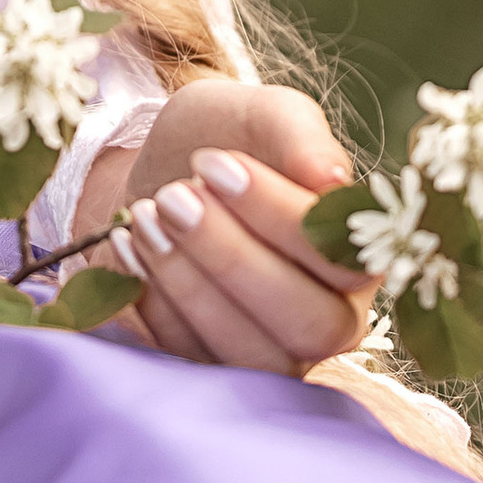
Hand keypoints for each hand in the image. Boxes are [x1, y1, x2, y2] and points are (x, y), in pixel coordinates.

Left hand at [84, 82, 376, 373]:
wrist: (157, 173)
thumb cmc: (221, 141)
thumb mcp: (252, 114)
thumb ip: (294, 131)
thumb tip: (330, 175)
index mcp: (355, 251)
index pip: (344, 259)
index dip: (280, 217)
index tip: (211, 164)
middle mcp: (330, 315)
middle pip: (308, 323)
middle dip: (231, 258)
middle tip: (173, 197)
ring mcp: (274, 350)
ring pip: (252, 353)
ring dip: (190, 282)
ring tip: (144, 216)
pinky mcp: (217, 367)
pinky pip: (193, 359)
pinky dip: (155, 301)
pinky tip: (127, 245)